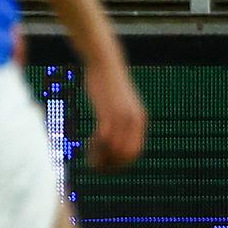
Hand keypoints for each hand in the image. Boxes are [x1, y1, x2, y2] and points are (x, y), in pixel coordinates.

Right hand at [84, 56, 145, 170]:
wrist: (105, 63)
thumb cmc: (108, 82)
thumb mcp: (118, 102)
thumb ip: (120, 117)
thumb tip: (114, 131)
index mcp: (139, 121)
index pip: (135, 153)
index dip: (120, 164)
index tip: (105, 163)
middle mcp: (135, 121)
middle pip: (127, 155)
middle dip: (111, 164)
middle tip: (94, 164)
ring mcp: (123, 117)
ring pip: (115, 150)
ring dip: (101, 157)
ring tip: (90, 156)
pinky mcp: (109, 112)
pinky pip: (105, 138)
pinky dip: (96, 146)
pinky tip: (88, 143)